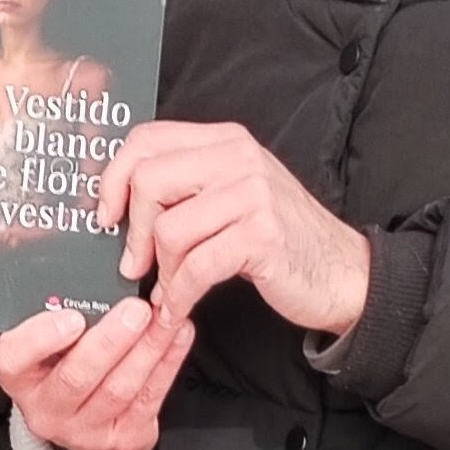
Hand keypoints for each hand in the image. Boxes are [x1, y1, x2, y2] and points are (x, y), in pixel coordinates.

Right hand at [0, 296, 192, 449]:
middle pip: (76, 376)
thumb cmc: (65, 371)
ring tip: (164, 317)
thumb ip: (61, 319)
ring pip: (119, 388)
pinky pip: (148, 399)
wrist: (85, 427)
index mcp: (21, 379)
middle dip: (110, 340)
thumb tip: (97, 279)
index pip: (13, 359)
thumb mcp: (49, 348)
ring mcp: (84, 430)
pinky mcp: (122, 439)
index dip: (40, 338)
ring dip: (146, 349)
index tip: (72, 316)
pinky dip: (167, 363)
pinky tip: (178, 337)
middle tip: (136, 310)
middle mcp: (47, 409)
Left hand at [100, 121, 369, 334]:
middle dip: (133, 232)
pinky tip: (178, 309)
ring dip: (160, 271)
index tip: (106, 217)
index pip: (146, 139)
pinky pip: (195, 267)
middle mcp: (238, 157)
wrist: (343, 272)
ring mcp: (252, 194)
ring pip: (169, 229)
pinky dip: (179, 296)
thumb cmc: (281, 240)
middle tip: (133, 265)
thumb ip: (187, 187)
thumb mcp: (234, 195)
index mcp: (224, 140)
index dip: (114, 179)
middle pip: (148, 180)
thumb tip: (119, 207)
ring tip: (167, 291)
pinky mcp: (261, 235)